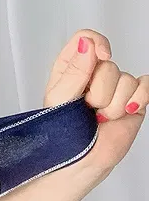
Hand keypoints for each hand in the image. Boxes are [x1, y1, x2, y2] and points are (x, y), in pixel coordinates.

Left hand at [43, 29, 147, 176]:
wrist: (80, 162)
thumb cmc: (62, 133)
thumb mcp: (60, 99)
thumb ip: (75, 71)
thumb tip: (88, 45)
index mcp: (71, 68)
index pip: (86, 38)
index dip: (96, 43)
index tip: (101, 56)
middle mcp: (94, 74)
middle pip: (108, 63)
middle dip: (99, 91)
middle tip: (88, 108)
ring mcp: (115, 87)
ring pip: (126, 79)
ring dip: (113, 104)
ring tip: (100, 117)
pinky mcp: (133, 100)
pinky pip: (145, 86)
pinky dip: (137, 100)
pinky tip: (123, 112)